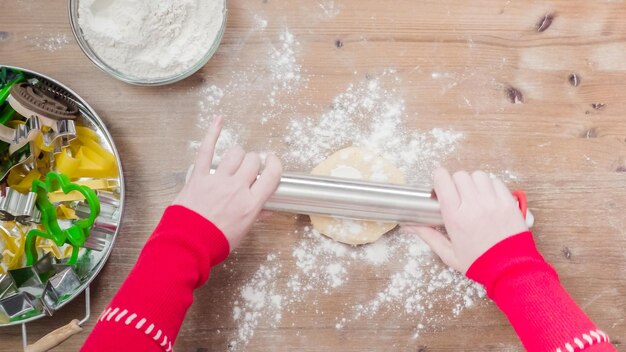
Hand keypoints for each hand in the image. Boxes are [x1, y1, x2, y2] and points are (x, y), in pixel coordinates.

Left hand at [174, 117, 282, 249]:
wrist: (187, 245)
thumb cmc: (214, 242)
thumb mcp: (242, 231)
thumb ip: (255, 215)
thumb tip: (266, 209)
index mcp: (250, 204)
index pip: (272, 175)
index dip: (275, 165)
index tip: (273, 162)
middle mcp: (236, 188)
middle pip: (253, 161)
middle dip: (254, 163)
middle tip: (249, 170)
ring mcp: (217, 180)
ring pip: (236, 153)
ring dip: (238, 155)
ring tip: (235, 161)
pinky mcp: (199, 176)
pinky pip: (207, 150)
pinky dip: (213, 133)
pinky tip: (219, 121)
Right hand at [404, 168, 527, 272]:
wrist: (510, 270)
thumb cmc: (479, 263)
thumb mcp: (448, 254)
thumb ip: (428, 236)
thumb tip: (409, 227)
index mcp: (455, 217)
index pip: (443, 181)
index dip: (439, 177)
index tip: (439, 181)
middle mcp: (473, 206)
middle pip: (460, 176)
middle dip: (455, 181)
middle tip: (457, 193)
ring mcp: (492, 202)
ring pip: (478, 175)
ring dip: (473, 181)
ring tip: (474, 194)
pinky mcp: (508, 203)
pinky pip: (496, 182)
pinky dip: (490, 185)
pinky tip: (488, 197)